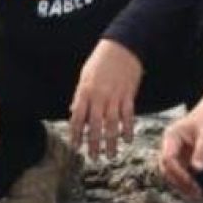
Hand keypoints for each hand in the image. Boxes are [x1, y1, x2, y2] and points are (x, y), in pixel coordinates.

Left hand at [69, 39, 142, 158]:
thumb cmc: (101, 60)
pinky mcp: (129, 95)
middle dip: (93, 143)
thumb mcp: (85, 76)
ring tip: (110, 155)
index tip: (75, 146)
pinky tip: (127, 140)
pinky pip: (128, 116)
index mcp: (85, 91)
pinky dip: (127, 129)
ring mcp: (115, 96)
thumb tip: (73, 112)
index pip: (77, 117)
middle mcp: (99, 96)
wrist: (123, 45)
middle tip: (93, 157)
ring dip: (111, 142)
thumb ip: (79, 96)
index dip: (75, 134)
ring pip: (112, 124)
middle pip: (95, 125)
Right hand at [158, 104, 202, 198]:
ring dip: (181, 185)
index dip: (177, 171)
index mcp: (171, 136)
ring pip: (170, 173)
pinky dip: (185, 182)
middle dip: (179, 181)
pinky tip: (195, 190)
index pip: (168, 158)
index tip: (191, 181)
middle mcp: (168, 145)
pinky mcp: (177, 158)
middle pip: (166, 168)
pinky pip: (177, 173)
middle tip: (194, 192)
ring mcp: (171, 152)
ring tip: (196, 195)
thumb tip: (198, 170)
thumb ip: (202, 151)